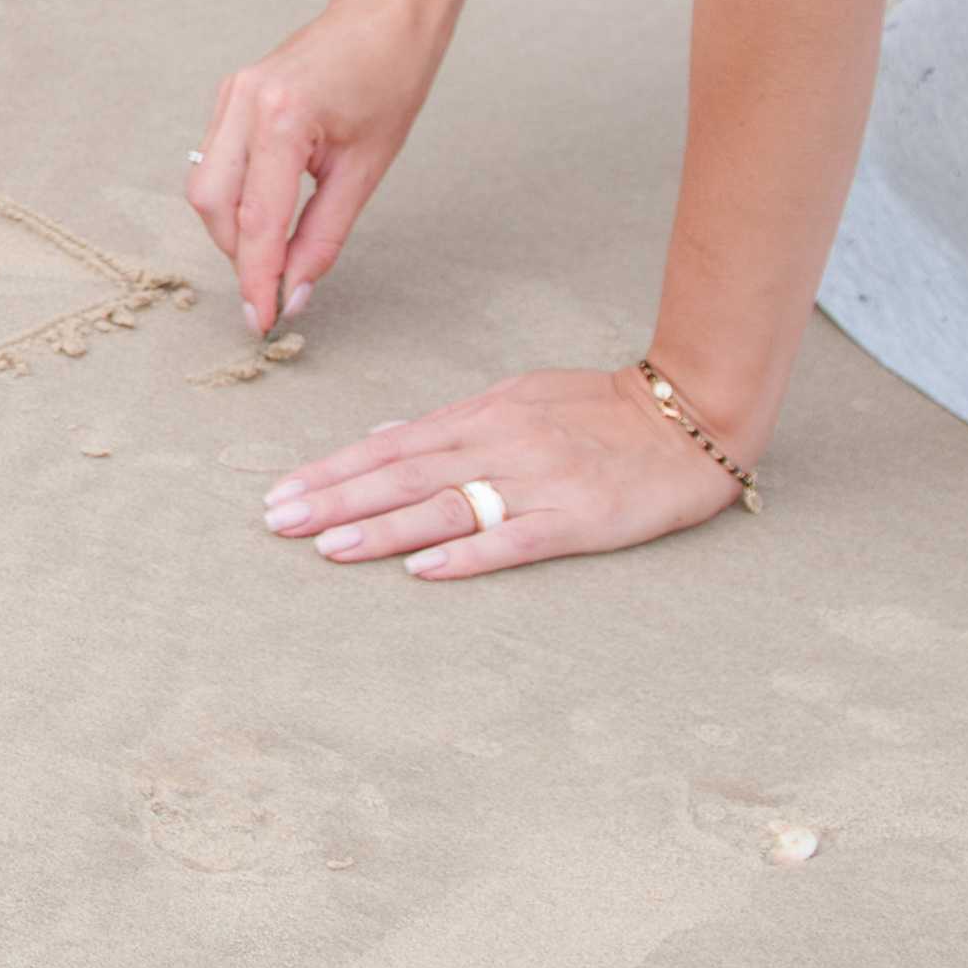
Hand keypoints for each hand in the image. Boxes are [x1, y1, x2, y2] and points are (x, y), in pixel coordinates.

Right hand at [191, 0, 448, 333]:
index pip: (256, 220)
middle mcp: (245, 102)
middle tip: (275, 289)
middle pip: (212, 205)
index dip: (257, 279)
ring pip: (203, 185)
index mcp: (283, 118)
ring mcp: (231, 94)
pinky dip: (233, 198)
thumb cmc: (390, 78)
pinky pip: (213, 159)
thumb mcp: (366, 169)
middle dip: (238, 255)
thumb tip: (296, 291)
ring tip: (275, 251)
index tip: (264, 321)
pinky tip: (267, 212)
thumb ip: (323, 235)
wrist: (384, 14)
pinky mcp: (231, 94)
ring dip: (232, 228)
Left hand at [254, 367, 749, 578]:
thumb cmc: (597, 410)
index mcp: (482, 415)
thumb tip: (380, 438)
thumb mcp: (515, 399)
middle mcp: (499, 443)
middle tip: (277, 520)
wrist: (689, 417)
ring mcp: (537, 482)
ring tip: (326, 546)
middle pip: (403, 473)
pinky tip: (422, 569)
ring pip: (445, 506)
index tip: (282, 490)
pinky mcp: (580, 519)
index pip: (390, 445)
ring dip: (381, 528)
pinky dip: (466, 555)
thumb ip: (449, 425)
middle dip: (335, 497)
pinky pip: (514, 540)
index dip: (333, 469)